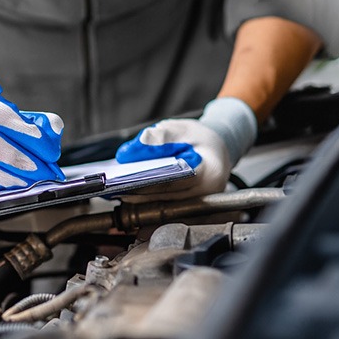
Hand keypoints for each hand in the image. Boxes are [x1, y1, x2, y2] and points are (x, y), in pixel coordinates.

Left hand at [116, 98, 256, 199]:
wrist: (219, 149)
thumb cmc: (202, 139)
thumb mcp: (183, 129)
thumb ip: (162, 135)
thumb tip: (139, 142)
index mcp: (210, 171)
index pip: (174, 182)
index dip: (149, 183)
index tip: (128, 183)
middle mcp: (208, 192)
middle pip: (169, 198)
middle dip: (142, 195)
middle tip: (118, 191)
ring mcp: (202, 203)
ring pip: (168, 207)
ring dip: (145, 202)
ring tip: (122, 194)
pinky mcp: (194, 209)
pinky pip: (170, 210)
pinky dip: (152, 204)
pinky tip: (135, 197)